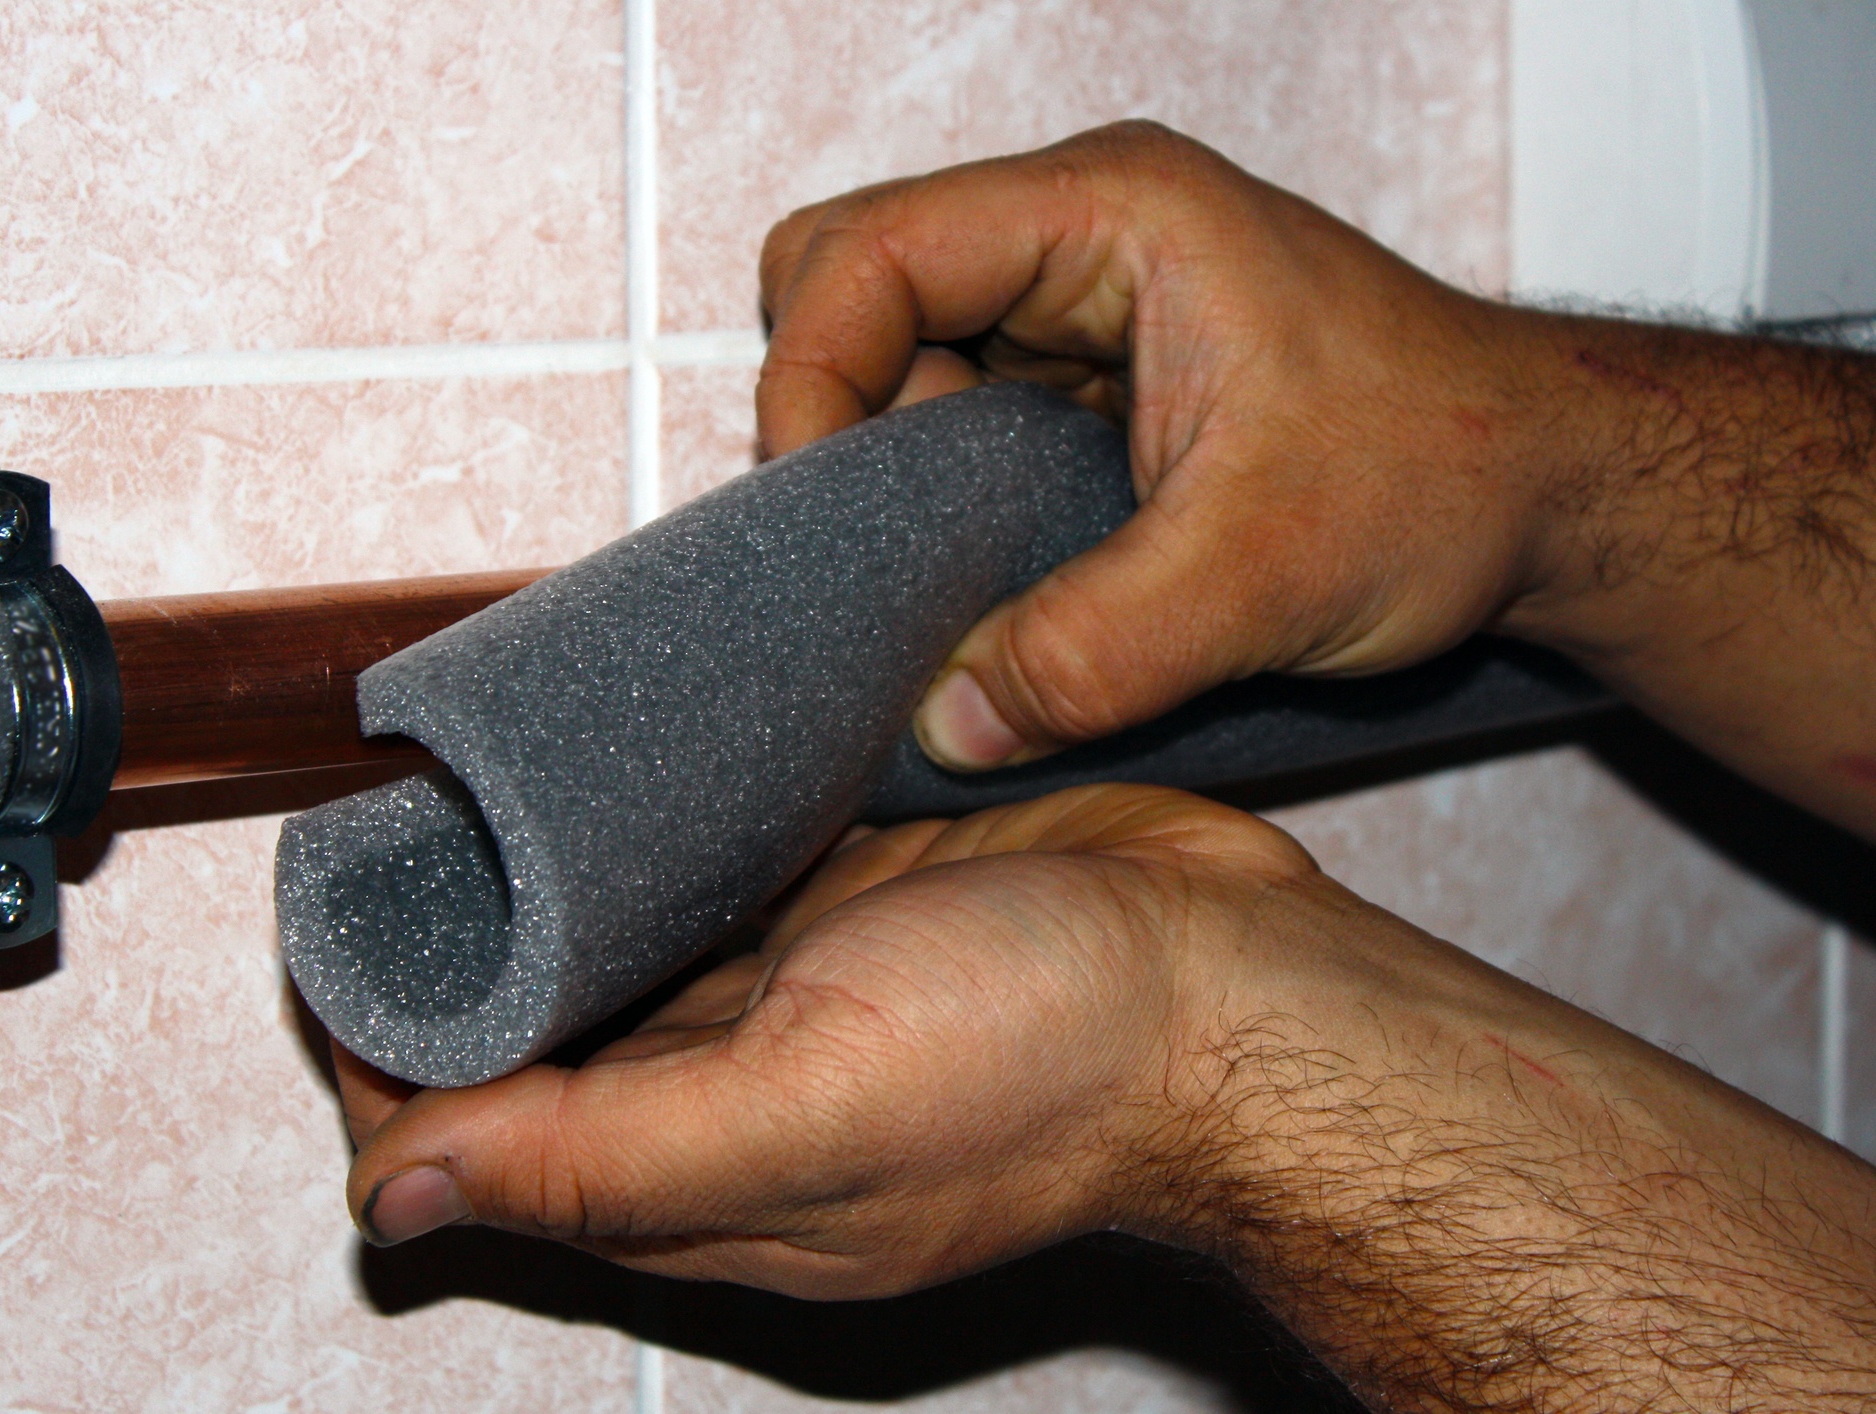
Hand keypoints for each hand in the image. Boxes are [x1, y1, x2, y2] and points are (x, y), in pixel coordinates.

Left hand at [337, 784, 1312, 1295]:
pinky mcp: (844, 908)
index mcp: (696, 1181)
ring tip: (470, 794)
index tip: (344, 946)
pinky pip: (708, 874)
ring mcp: (788, 998)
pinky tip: (611, 776)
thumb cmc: (1053, 1061)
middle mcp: (725, 1098)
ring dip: (536, 889)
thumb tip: (391, 1206)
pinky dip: (647, 837)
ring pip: (612, 950)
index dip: (391, 1057)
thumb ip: (602, 1162)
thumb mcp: (810, 1117)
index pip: (477, 1138)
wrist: (1238, 984)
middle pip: (528, 1041)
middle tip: (389, 841)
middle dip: (446, 958)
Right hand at [756, 121, 1875, 839]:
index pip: (867, 253)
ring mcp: (1078, 308)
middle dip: (834, 415)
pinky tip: (986, 579)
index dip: (807, 380)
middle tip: (876, 545)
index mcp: (1111, 216)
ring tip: (947, 579)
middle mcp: (1078, 238)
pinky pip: (952, 419)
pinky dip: (939, 503)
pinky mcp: (1086, 382)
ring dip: (889, 473)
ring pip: (893, 358)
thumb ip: (1096, 653)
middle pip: (850, 284)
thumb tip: (942, 725)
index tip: (817, 515)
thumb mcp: (1265, 575)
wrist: (1548, 489)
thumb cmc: (1450, 471)